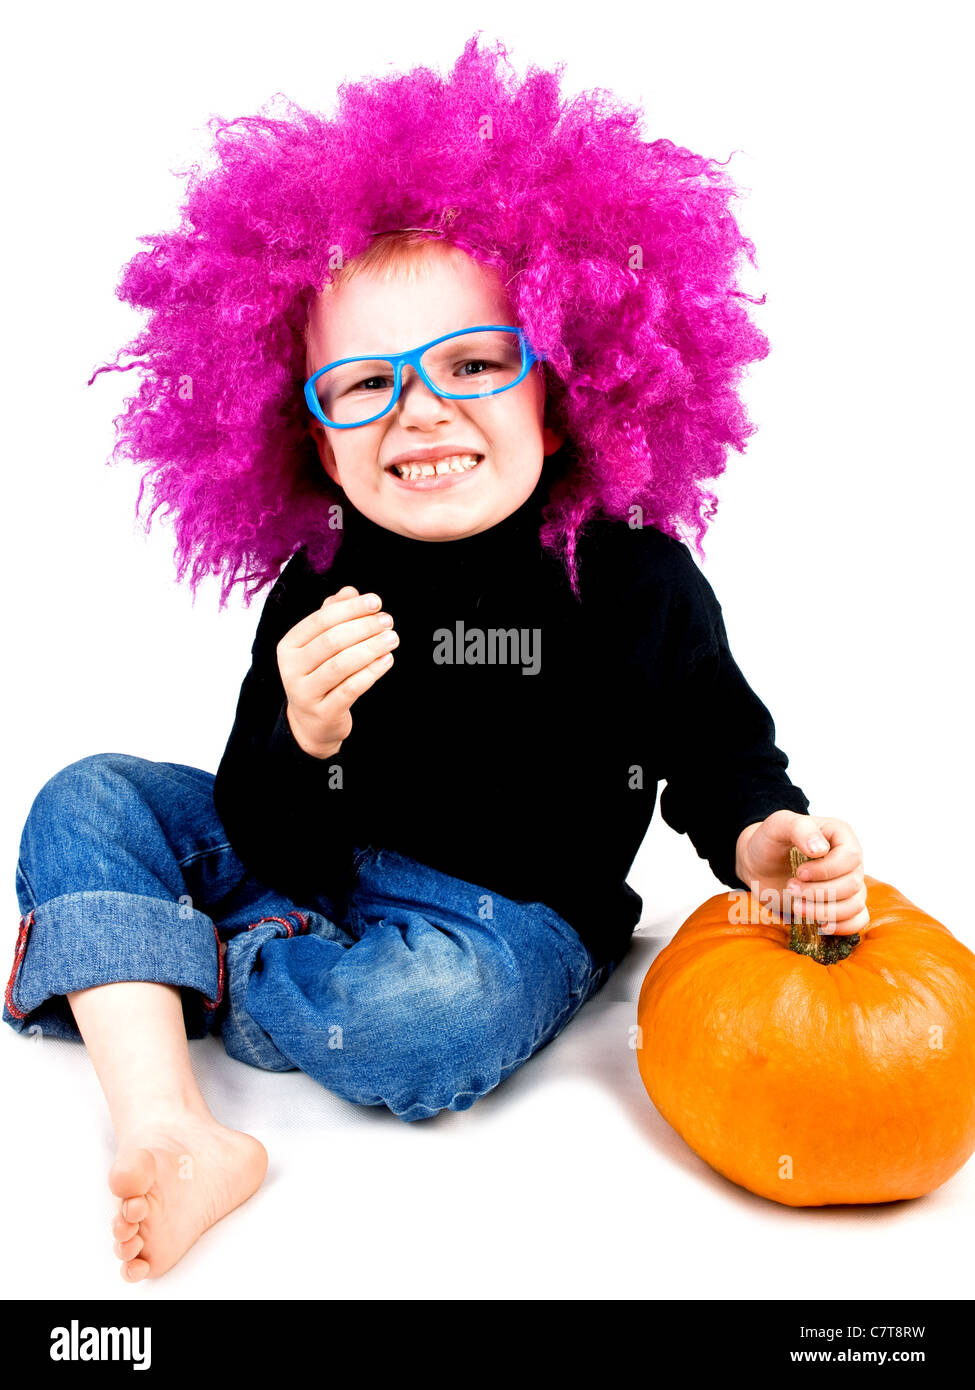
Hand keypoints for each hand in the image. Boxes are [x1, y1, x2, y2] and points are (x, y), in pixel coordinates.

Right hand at [276, 585, 398, 757]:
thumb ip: (333, 614)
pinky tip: (388, 660)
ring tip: (392, 638)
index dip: (351, 608)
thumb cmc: (320, 673)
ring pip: (342, 665)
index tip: (377, 602)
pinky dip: (372, 671)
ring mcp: (305, 692)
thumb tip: (350, 591)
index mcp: (289, 645)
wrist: (312, 722)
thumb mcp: (321, 643)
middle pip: (332, 640)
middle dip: (364, 627)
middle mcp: (292, 668)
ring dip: (371, 648)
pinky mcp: (324, 712)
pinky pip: (351, 688)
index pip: (321, 619)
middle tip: (388, 621)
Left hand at [735, 811, 868, 935]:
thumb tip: (821, 849)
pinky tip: (819, 924)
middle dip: (818, 892)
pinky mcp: (843, 904)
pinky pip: (858, 920)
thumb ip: (801, 829)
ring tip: (796, 906)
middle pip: (852, 884)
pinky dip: (842, 926)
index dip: (826, 870)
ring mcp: (849, 884)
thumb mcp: (779, 825)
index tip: (799, 873)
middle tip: (790, 888)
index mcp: (841, 836)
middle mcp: (850, 860)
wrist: (759, 865)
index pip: (850, 857)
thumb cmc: (770, 841)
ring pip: (854, 905)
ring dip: (824, 911)